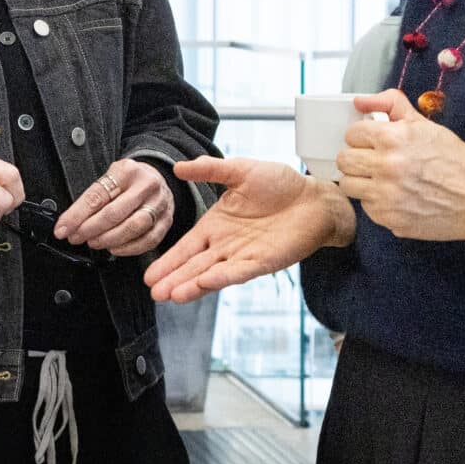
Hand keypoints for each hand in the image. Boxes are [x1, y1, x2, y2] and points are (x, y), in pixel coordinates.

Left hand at [56, 158, 175, 256]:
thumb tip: (69, 223)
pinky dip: (128, 249)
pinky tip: (114, 248)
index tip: (62, 229)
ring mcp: (160, 204)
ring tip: (93, 242)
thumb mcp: (109, 178)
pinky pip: (148, 240)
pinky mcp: (167, 221)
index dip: (76, 216)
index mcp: (127, 171)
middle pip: (114, 213)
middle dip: (90, 229)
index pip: (97, 196)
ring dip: (108, 240)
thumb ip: (92, 198)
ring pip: (132, 228)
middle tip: (76, 238)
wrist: (157, 178)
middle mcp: (147, 186)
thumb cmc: (128, 181)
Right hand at [145, 157, 354, 302]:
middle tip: (154, 293)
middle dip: (174, 279)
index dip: (168, 262)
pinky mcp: (264, 262)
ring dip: (192, 285)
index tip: (149, 276)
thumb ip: (210, 170)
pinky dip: (221, 278)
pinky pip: (238, 271)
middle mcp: (226, 245)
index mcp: (216, 225)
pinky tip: (204, 283)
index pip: (186, 247)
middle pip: (194, 265)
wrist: (315, 197)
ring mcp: (243, 256)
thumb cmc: (281, 183)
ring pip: (212, 274)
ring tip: (172, 296)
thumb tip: (178, 167)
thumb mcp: (240, 171)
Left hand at [335, 89, 464, 240]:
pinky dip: (376, 201)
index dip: (362, 137)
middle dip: (356, 157)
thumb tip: (359, 102)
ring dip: (361, 181)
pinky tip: (395, 196)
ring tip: (381, 179)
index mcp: (392, 139)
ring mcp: (385, 195)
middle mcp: (385, 167)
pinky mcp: (388, 218)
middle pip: (344, 160)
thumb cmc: (454, 159)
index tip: (372, 142)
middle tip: (372, 160)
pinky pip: (366, 207)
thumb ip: (391, 105)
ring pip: (348, 185)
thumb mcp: (425, 124)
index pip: (352, 134)